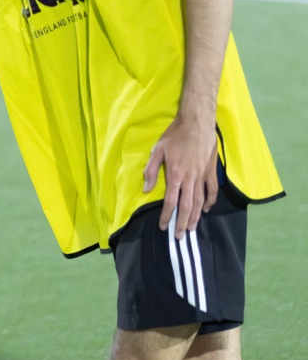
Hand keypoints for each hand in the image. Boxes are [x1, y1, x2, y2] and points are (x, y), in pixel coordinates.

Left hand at [143, 113, 218, 235]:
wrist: (197, 123)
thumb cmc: (175, 135)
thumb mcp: (157, 150)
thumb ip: (151, 170)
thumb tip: (146, 189)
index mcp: (175, 175)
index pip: (170, 201)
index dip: (166, 215)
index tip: (162, 225)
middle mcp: (190, 179)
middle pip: (186, 207)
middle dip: (182, 223)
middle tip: (179, 236)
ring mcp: (202, 176)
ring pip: (200, 202)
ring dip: (196, 217)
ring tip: (191, 228)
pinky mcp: (210, 171)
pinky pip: (212, 190)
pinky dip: (210, 202)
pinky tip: (206, 210)